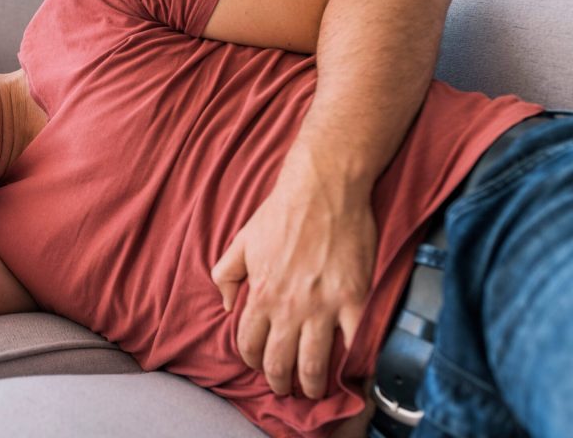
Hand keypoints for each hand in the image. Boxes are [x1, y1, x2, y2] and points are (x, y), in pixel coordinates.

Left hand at [210, 177, 375, 398]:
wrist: (322, 189)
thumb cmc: (280, 212)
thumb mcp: (241, 241)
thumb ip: (225, 274)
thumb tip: (224, 304)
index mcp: (260, 294)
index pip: (249, 343)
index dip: (252, 361)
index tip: (260, 364)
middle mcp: (289, 307)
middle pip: (279, 362)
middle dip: (280, 382)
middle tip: (286, 388)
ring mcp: (323, 306)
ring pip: (314, 364)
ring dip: (313, 385)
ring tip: (315, 390)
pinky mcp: (355, 299)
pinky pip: (355, 343)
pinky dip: (353, 362)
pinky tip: (351, 369)